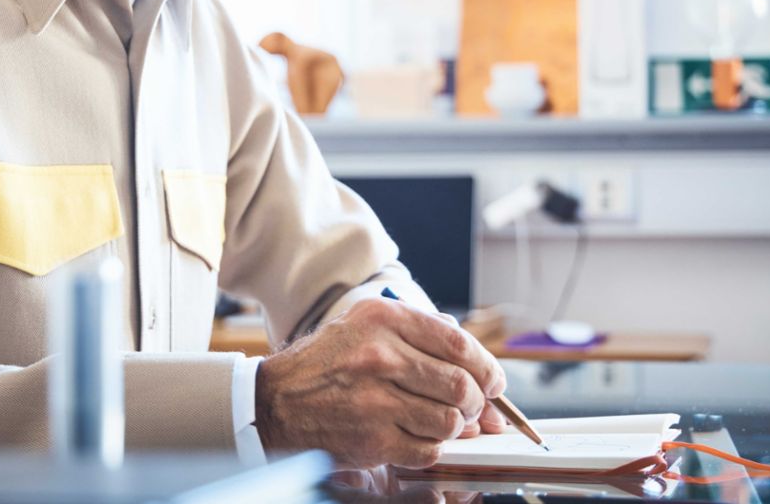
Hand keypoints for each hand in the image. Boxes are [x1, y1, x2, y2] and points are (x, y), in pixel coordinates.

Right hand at [254, 296, 507, 467]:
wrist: (276, 401)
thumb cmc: (326, 364)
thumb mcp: (367, 326)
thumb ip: (422, 338)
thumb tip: (482, 375)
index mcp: (383, 319)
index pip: (458, 343)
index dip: (486, 367)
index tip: (493, 381)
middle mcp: (380, 355)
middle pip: (461, 385)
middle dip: (476, 403)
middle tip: (470, 408)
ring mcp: (376, 399)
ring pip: (451, 421)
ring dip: (454, 427)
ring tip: (438, 422)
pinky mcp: (373, 438)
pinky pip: (429, 450)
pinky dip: (432, 448)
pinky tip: (415, 436)